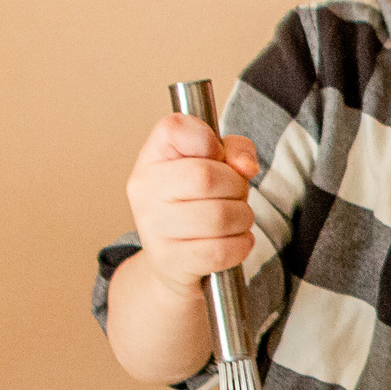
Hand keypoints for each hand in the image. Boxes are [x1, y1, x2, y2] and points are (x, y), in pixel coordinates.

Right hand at [126, 112, 259, 292]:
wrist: (172, 261)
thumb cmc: (197, 204)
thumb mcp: (216, 166)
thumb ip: (235, 150)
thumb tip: (246, 166)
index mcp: (152, 157)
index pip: (176, 128)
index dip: (209, 140)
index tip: (217, 156)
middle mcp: (145, 188)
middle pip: (207, 176)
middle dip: (237, 187)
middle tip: (235, 195)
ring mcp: (153, 226)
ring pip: (219, 217)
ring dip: (243, 218)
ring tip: (235, 219)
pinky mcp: (169, 260)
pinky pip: (220, 251)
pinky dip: (240, 245)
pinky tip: (234, 241)